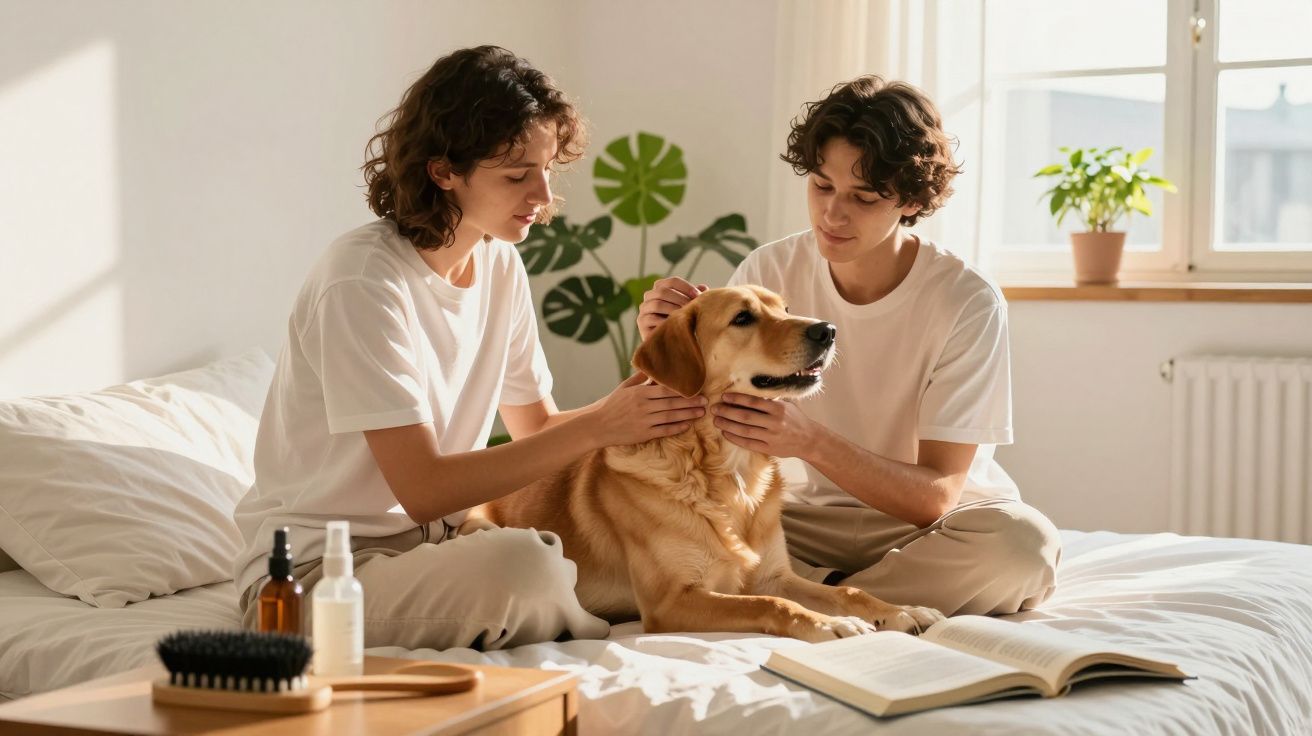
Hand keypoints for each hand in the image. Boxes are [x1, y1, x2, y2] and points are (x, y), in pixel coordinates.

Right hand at [589, 371, 706, 446]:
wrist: (597, 425)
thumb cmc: (611, 404)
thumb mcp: (624, 388)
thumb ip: (640, 378)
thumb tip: (653, 368)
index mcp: (639, 393)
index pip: (666, 390)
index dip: (683, 390)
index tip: (696, 388)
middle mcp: (643, 407)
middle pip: (672, 403)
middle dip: (691, 402)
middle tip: (706, 401)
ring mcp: (643, 421)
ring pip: (670, 417)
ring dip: (688, 414)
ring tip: (701, 412)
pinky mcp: (643, 434)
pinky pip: (664, 430)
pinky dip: (676, 428)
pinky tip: (687, 425)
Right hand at [636, 277, 707, 341]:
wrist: (672, 344)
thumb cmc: (682, 322)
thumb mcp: (690, 308)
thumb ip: (695, 297)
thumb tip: (703, 287)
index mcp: (661, 288)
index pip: (672, 282)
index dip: (686, 287)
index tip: (698, 295)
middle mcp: (650, 296)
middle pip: (663, 291)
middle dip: (680, 299)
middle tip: (692, 307)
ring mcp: (644, 309)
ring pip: (657, 304)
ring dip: (673, 309)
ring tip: (684, 316)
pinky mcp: (641, 322)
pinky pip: (651, 318)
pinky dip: (664, 321)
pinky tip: (674, 326)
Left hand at [711, 392, 818, 457]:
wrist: (809, 440)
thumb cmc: (796, 419)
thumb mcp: (787, 404)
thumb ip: (771, 399)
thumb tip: (751, 388)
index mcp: (779, 409)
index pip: (754, 402)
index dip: (737, 399)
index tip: (725, 396)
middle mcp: (775, 423)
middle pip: (746, 417)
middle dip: (728, 412)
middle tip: (714, 408)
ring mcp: (772, 437)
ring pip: (745, 431)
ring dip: (728, 425)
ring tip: (716, 420)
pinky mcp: (769, 449)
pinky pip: (748, 444)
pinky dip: (735, 438)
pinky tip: (725, 433)